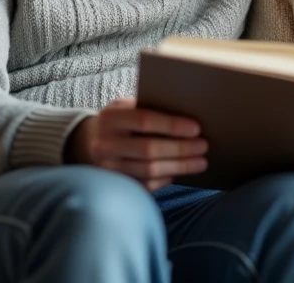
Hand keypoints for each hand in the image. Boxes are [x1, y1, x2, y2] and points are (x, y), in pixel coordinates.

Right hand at [67, 98, 207, 190]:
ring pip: (149, 171)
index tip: (196, 128)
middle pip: (149, 149)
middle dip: (181, 148)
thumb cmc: (121, 121)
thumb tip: (188, 111)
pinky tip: (181, 172)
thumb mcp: (127, 107)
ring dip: (179, 166)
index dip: (172, 125)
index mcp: (111, 117)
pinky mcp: (115, 184)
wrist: (90, 142)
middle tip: (203, 146)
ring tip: (201, 161)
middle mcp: (105, 144)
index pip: (144, 120)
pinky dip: (166, 179)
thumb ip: (149, 108)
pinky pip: (145, 185)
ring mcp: (108, 167)